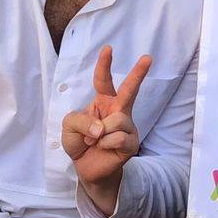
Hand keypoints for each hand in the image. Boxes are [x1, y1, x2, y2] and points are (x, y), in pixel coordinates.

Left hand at [59, 46, 152, 211]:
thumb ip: (80, 121)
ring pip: (117, 120)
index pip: (103, 80)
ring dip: (99, 132)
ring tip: (95, 141)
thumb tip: (101, 128)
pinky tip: (103, 148)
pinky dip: (104, 143)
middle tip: (148, 57)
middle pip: (130, 89)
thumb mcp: (69, 126)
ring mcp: (127, 126)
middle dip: (138, 73)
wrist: (86, 168)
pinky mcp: (132, 142)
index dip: (104, 65)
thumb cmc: (80, 142)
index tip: (108, 49)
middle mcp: (118, 110)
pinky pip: (118, 137)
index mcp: (103, 102)